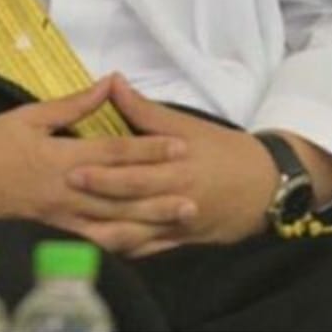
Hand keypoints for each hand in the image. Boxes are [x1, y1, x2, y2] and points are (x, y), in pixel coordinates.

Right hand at [0, 75, 194, 246]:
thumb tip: (106, 83)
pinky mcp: (52, 232)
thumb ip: (73, 104)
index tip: (179, 145)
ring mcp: (60, 216)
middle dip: (159, 192)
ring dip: (148, 222)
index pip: (115, 152)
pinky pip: (91, 242)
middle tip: (194, 192)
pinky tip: (141, 243)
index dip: (148, 149)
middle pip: (122, 192)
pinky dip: (119, 244)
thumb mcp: (30, 114)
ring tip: (177, 221)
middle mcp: (67, 189)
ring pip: (112, 223)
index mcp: (62, 155)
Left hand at [65, 74, 278, 255]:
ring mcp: (178, 226)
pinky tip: (102, 247)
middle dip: (97, 198)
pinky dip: (127, 249)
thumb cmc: (222, 149)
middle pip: (131, 203)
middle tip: (66, 190)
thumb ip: (146, 110)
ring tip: (73, 227)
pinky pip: (150, 250)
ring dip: (105, 231)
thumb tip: (113, 82)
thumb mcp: (187, 126)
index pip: (135, 173)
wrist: (266, 186)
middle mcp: (175, 199)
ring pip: (137, 233)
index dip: (103, 173)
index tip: (72, 167)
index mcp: (176, 168)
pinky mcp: (181, 242)